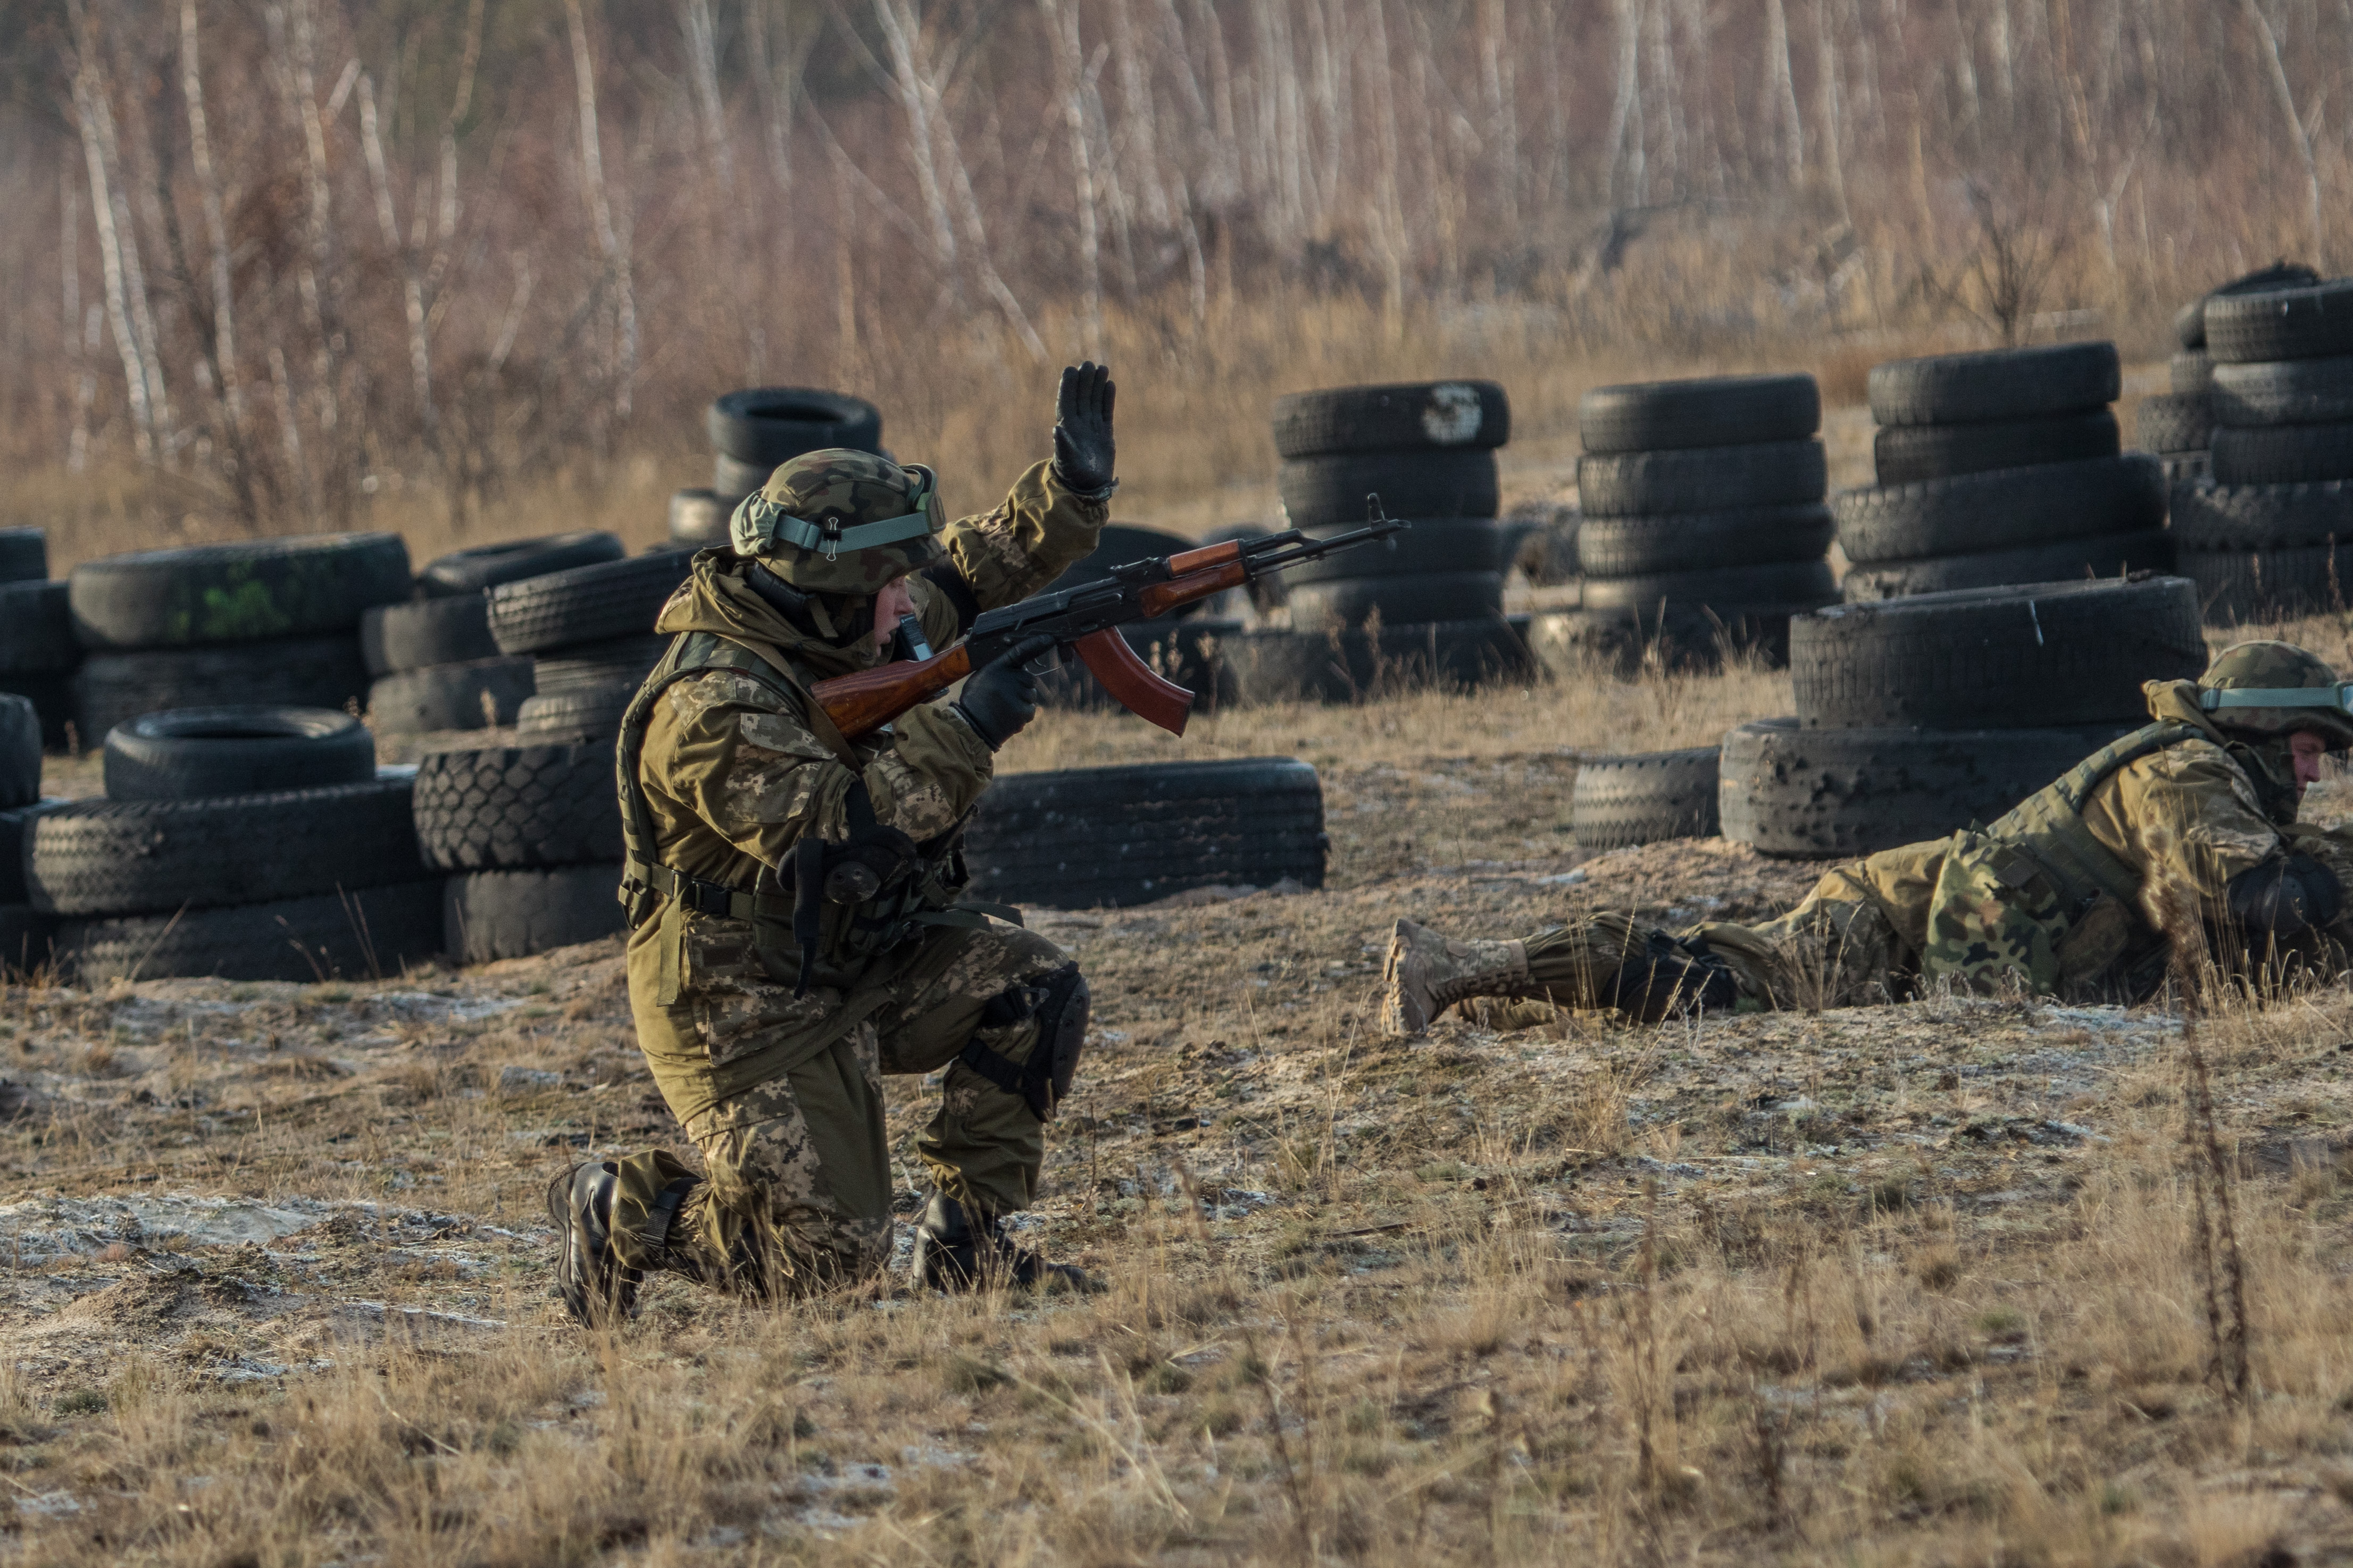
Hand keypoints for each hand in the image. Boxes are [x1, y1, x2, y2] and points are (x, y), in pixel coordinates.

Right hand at [955, 634, 1057, 749]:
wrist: (972, 726)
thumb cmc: (976, 700)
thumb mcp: (983, 677)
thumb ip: (1001, 670)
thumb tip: (1020, 668)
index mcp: (997, 667)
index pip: (1019, 651)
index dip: (1035, 643)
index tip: (1049, 638)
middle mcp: (1010, 679)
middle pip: (1029, 679)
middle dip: (1022, 687)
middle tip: (1004, 697)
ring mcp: (1018, 696)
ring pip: (1031, 695)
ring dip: (1021, 701)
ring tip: (1003, 708)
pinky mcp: (1024, 712)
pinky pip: (1030, 710)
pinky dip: (1022, 714)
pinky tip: (1008, 716)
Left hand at [1052, 362, 1116, 492]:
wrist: (1089, 488)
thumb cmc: (1074, 475)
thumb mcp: (1067, 460)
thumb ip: (1063, 444)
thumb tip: (1057, 429)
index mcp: (1067, 427)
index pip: (1066, 401)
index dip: (1068, 386)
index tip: (1071, 369)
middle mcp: (1078, 425)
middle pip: (1081, 397)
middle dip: (1084, 380)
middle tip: (1088, 363)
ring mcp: (1091, 428)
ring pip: (1094, 401)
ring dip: (1096, 385)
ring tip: (1102, 368)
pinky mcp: (1104, 433)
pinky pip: (1105, 411)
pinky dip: (1107, 399)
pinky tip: (1110, 384)